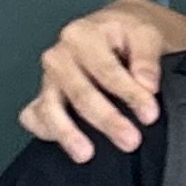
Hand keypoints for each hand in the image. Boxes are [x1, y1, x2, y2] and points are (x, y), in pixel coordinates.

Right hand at [18, 0, 185, 161]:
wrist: (116, 32)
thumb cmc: (128, 35)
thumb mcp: (146, 34)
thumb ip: (147, 58)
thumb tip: (147, 84)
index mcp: (83, 35)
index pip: (106, 70)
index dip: (129, 94)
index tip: (150, 114)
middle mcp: (60, 56)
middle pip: (80, 93)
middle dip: (106, 119)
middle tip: (130, 141)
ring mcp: (48, 79)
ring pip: (51, 108)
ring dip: (68, 133)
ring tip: (86, 154)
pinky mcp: (44, 98)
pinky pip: (35, 117)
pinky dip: (47, 131)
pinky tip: (68, 146)